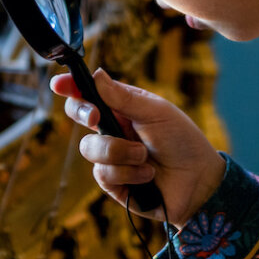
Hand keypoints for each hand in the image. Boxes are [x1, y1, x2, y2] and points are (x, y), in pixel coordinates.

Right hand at [51, 69, 224, 227]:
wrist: (199, 181)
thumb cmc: (182, 141)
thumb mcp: (157, 113)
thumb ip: (124, 97)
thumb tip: (96, 75)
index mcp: (122, 107)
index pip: (90, 93)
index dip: (71, 87)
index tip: (59, 85)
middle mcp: (112, 130)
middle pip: (79, 116)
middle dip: (82, 113)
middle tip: (96, 117)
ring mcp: (110, 157)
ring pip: (89, 148)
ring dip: (119, 151)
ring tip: (145, 156)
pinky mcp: (113, 183)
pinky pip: (103, 174)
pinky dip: (128, 172)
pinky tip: (147, 174)